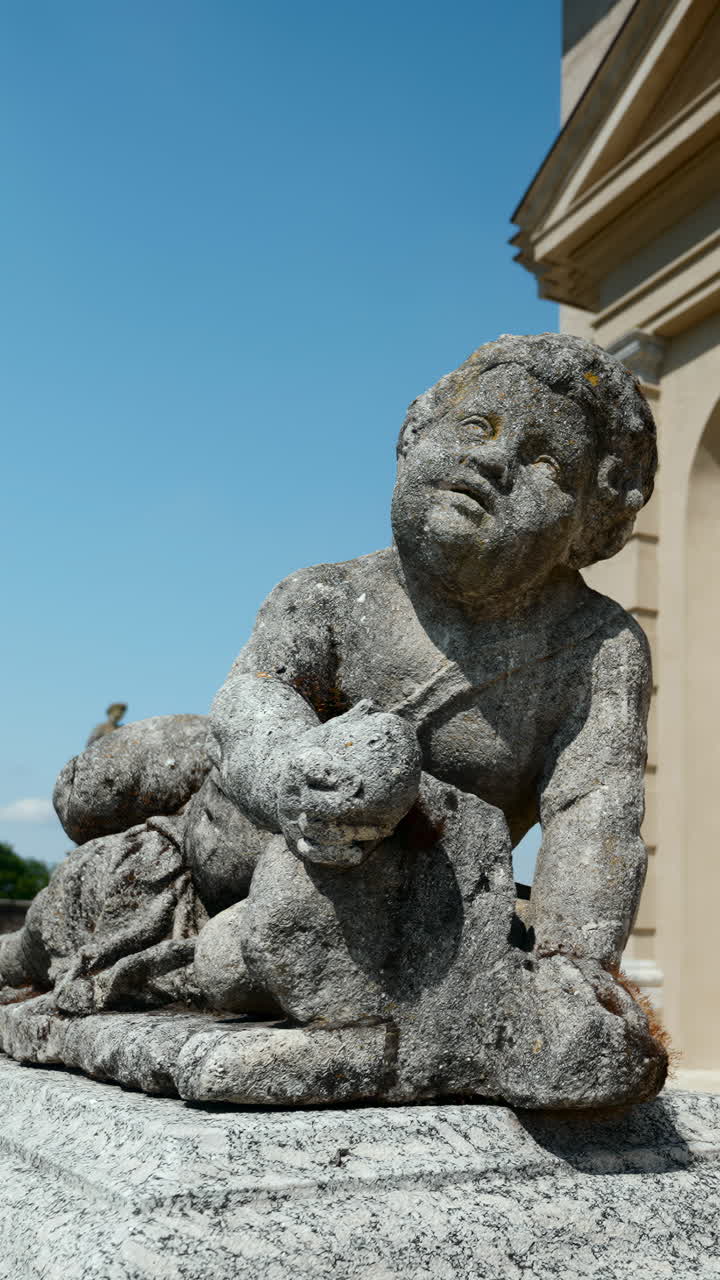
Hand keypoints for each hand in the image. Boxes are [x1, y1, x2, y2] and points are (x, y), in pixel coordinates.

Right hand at [277, 701, 420, 865]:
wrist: (279, 782)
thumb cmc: (314, 755)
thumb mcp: (325, 735)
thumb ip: (348, 721)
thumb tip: (371, 703)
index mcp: (298, 764)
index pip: (310, 769)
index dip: (333, 775)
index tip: (357, 780)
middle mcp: (290, 793)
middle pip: (316, 805)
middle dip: (347, 808)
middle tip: (376, 806)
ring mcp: (292, 818)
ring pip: (318, 832)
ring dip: (353, 834)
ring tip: (382, 829)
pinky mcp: (296, 839)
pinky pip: (314, 852)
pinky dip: (336, 855)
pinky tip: (360, 851)